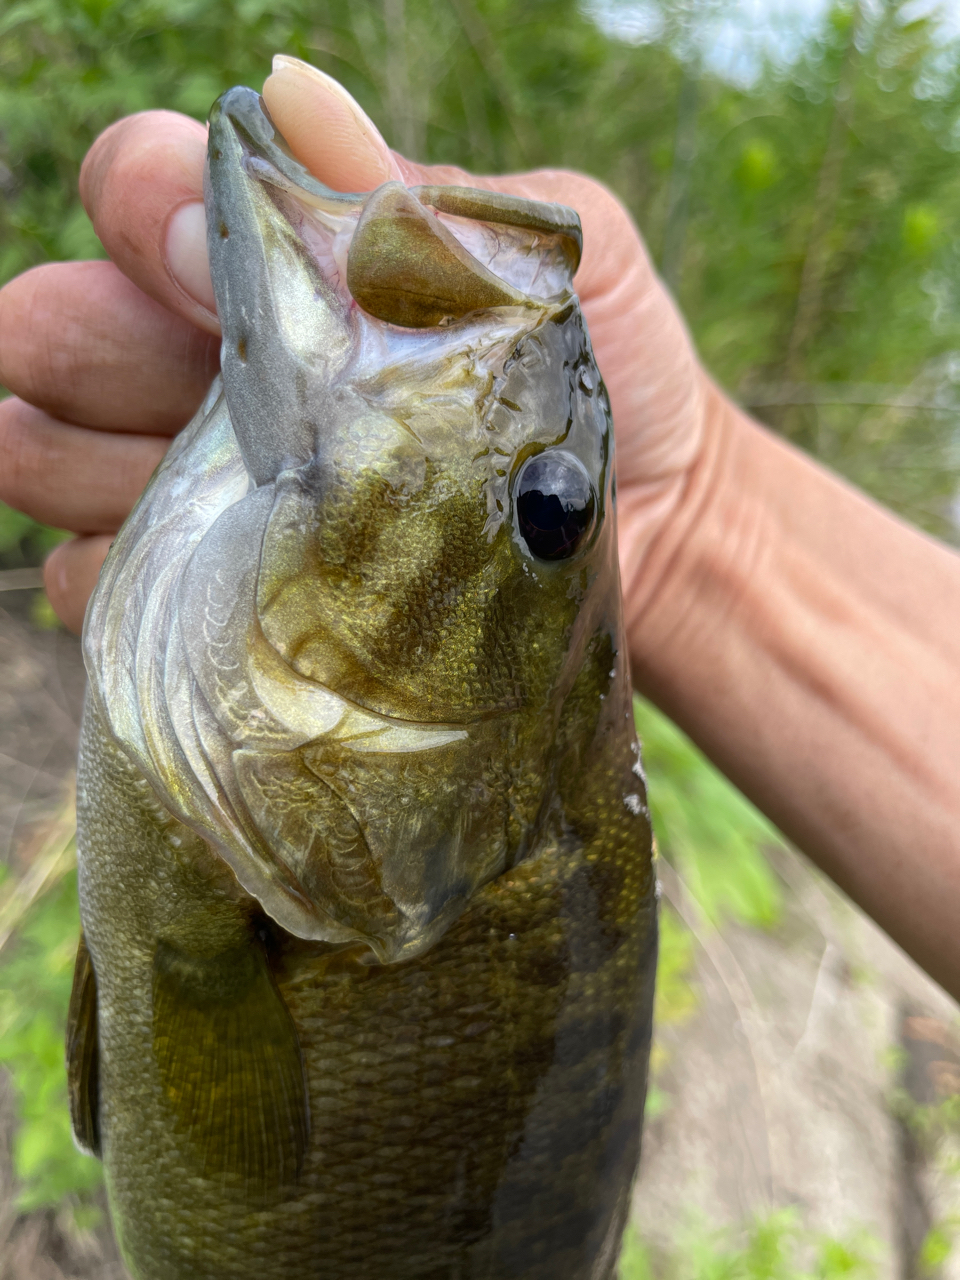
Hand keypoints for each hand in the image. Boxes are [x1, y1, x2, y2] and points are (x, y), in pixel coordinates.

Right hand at [0, 56, 707, 633]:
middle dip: (73, 339)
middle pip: (70, 327)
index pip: (144, 200)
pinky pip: (104, 584)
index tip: (199, 259)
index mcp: (288, 269)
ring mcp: (211, 484)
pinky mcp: (222, 596)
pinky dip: (115, 581)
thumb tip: (288, 98)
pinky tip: (187, 589)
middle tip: (122, 376)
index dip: (143, 215)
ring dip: (63, 460)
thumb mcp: (553, 265)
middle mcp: (223, 367)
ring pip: (54, 453)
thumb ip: (427, 196)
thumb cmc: (611, 386)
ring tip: (133, 480)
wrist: (653, 539)